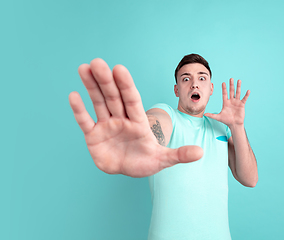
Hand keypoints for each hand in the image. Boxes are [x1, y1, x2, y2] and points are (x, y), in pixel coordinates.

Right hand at [69, 58, 202, 176]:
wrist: (129, 169)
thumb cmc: (146, 162)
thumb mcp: (163, 159)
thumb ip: (179, 154)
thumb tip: (201, 153)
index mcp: (138, 121)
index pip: (132, 100)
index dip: (126, 85)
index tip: (119, 69)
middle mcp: (121, 119)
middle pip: (114, 97)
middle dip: (106, 81)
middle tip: (97, 63)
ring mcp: (106, 126)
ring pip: (98, 103)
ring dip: (91, 87)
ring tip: (84, 68)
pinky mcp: (93, 136)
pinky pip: (85, 121)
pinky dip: (79, 110)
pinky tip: (73, 95)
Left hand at [205, 78, 249, 128]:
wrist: (234, 124)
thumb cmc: (226, 121)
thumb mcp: (218, 117)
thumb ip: (212, 115)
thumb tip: (204, 114)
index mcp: (226, 103)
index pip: (224, 94)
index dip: (224, 88)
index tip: (223, 82)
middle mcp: (231, 101)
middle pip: (231, 91)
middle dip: (231, 85)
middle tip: (231, 78)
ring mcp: (237, 102)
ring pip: (237, 93)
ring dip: (238, 87)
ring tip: (239, 80)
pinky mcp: (241, 105)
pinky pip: (244, 98)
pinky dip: (246, 95)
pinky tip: (248, 91)